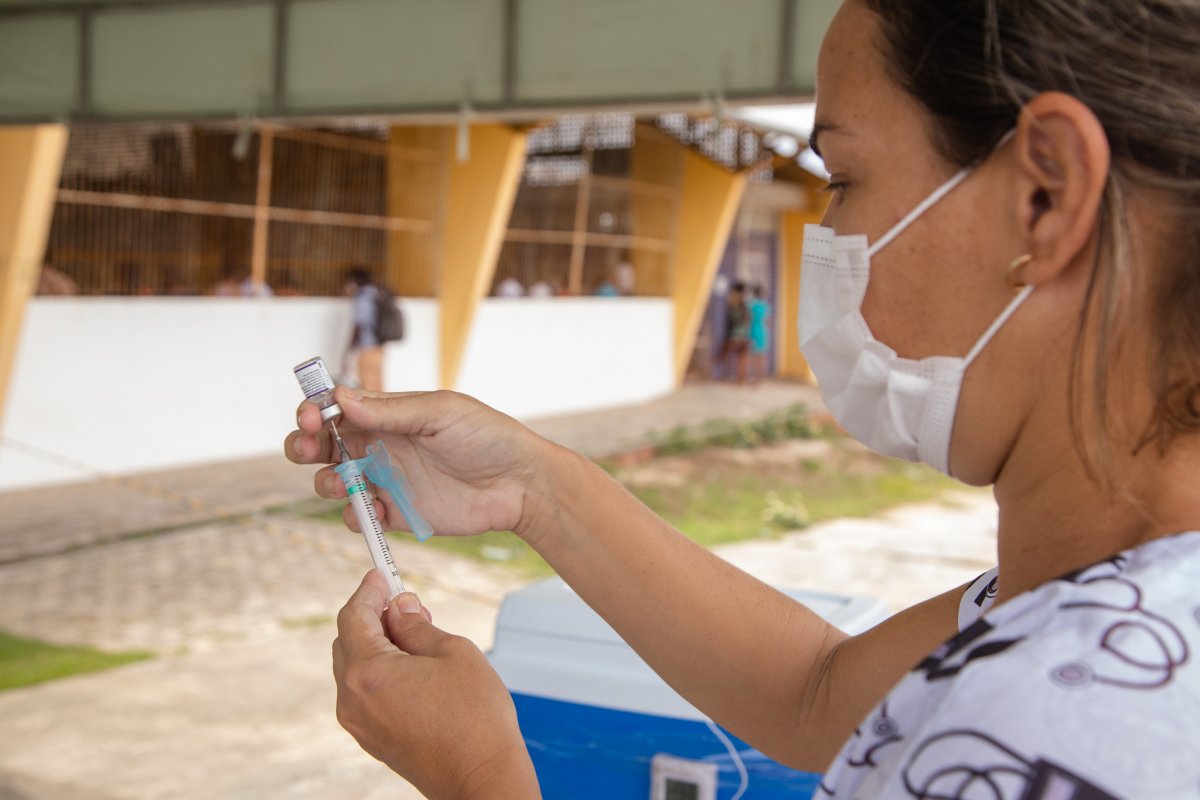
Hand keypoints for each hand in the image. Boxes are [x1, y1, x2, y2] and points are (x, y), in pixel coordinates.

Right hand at [285, 388, 554, 537]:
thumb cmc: (487, 436)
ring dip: (326, 481)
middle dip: (303, 444)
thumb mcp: (441, 412)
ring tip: (343, 482)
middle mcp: (380, 445)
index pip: (336, 409)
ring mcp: (387, 480)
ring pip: (333, 481)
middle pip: (323, 445)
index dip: (314, 410)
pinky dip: (355, 515)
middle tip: (307, 446)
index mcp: (388, 414)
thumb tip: (341, 399)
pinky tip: (373, 509)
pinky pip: (360, 516)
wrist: (520, 483)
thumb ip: (391, 410)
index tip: (312, 417)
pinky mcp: (397, 513)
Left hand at [333, 571, 539, 798]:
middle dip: (375, 617)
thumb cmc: (475, 720)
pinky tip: (413, 667)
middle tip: (409, 605)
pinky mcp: (373, 739)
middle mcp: (354, 700)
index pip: (353, 617)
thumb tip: (399, 608)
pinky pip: (365, 693)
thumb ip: (417, 626)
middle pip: (348, 641)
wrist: (482, 778)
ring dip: (379, 645)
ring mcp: (361, 724)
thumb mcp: (452, 652)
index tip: (381, 575)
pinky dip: (381, 671)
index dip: (368, 591)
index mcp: (368, 673)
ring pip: (356, 668)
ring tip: (419, 636)